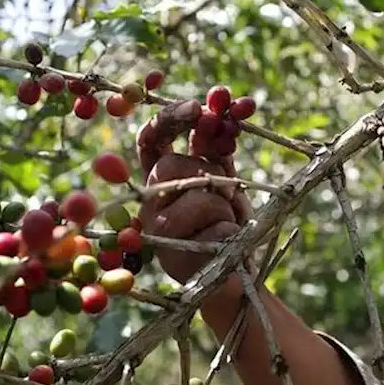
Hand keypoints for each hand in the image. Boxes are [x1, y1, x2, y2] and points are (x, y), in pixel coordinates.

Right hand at [135, 99, 252, 292]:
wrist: (234, 277)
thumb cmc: (228, 226)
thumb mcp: (224, 182)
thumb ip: (216, 150)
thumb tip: (217, 108)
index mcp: (160, 179)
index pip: (150, 140)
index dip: (171, 118)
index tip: (199, 107)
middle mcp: (149, 201)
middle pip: (173, 165)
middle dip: (212, 173)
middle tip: (228, 194)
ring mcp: (155, 228)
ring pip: (198, 195)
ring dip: (226, 207)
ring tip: (227, 226)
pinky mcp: (170, 255)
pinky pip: (213, 227)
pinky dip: (231, 232)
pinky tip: (227, 245)